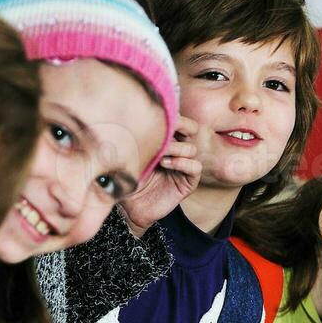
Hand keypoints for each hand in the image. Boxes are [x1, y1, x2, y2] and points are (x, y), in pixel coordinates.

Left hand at [121, 115, 201, 234]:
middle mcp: (176, 151)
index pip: (176, 120)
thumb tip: (127, 117)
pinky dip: (182, 163)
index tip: (158, 113)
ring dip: (176, 148)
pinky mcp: (188, 182)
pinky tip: (166, 164)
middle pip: (190, 128)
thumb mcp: (127, 156)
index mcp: (164, 140)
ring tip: (160, 153)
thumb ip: (132, 139)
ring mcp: (183, 166)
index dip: (172, 115)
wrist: (131, 209)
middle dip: (181, 125)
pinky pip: (194, 167)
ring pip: (191, 148)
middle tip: (168, 127)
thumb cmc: (126, 181)